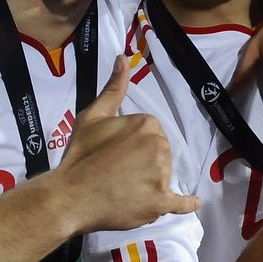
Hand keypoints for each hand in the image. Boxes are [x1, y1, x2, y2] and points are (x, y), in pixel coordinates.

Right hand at [54, 57, 197, 231]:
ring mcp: (161, 176)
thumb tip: (124, 58)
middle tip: (120, 172)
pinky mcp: (160, 202)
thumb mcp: (93, 116)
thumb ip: (114, 88)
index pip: (152, 132)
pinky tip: (192, 202)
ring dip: (152, 182)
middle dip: (146, 161)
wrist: (70, 194)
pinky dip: (187, 203)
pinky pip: (181, 203)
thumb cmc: (80, 154)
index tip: (117, 153)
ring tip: (126, 189)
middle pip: (161, 153)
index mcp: (147, 124)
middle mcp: (159, 147)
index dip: (135, 143)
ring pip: (165, 176)